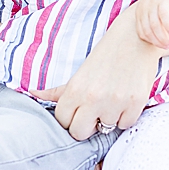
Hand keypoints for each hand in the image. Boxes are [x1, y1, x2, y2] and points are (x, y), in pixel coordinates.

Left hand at [31, 26, 160, 139]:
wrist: (136, 37)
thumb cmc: (106, 54)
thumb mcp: (79, 73)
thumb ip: (58, 91)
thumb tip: (32, 94)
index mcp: (75, 89)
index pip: (63, 121)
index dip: (71, 117)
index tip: (79, 109)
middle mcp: (93, 98)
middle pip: (80, 132)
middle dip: (86, 125)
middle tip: (94, 112)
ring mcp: (115, 101)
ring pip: (106, 129)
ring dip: (108, 118)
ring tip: (112, 100)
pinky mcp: (136, 102)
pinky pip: (125, 124)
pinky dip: (125, 116)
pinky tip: (125, 100)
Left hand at [132, 0, 168, 46]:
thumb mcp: (153, 10)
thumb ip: (151, 22)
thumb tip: (156, 40)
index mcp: (139, 13)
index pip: (142, 33)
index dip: (152, 42)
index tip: (162, 46)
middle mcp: (144, 9)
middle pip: (148, 31)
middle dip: (158, 41)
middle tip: (168, 47)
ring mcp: (152, 4)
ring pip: (155, 26)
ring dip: (163, 37)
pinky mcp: (163, 0)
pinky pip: (163, 16)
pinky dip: (167, 26)